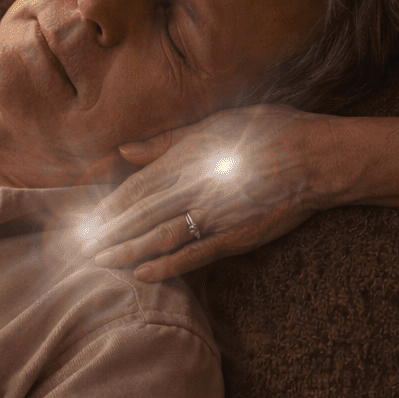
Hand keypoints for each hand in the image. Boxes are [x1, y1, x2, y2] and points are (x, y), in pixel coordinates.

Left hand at [82, 105, 328, 281]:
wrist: (317, 159)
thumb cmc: (270, 132)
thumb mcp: (214, 124)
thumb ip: (167, 141)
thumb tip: (126, 150)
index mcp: (186, 159)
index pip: (135, 188)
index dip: (108, 207)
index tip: (87, 220)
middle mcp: (194, 188)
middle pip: (140, 215)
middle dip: (108, 234)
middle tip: (81, 249)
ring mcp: (214, 216)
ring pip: (159, 237)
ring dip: (127, 251)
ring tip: (101, 263)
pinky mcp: (234, 237)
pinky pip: (193, 254)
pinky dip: (166, 265)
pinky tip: (142, 273)